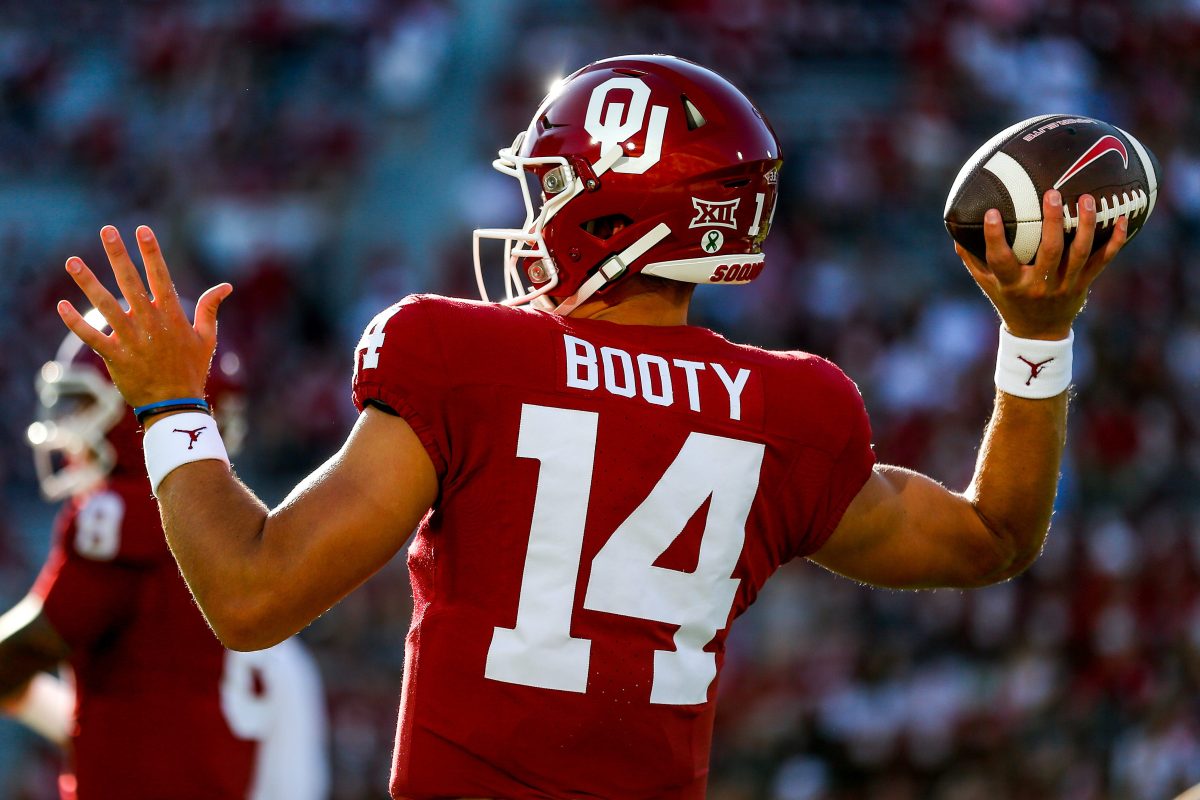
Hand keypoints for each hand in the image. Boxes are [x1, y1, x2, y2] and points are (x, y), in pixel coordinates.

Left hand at [57, 225, 231, 406]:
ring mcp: (131, 338)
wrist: (176, 403)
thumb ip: (210, 308)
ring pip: (105, 305)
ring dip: (87, 283)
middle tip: (107, 231)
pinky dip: (76, 322)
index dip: (151, 252)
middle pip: (130, 282)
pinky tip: (62, 305)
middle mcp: (149, 322)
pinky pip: (92, 336)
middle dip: (118, 255)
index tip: (142, 230)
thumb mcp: (207, 337)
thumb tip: (226, 286)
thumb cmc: (192, 368)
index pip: (160, 276)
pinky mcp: (115, 356)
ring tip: (72, 262)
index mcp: (171, 315)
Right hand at [956, 190, 1127, 339]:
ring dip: (1085, 225)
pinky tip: (1123, 219)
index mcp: (1012, 284)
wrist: (1039, 334)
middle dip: (1051, 222)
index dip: (995, 237)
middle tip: (1052, 193)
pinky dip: (1115, 241)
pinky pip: (1103, 260)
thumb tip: (954, 229)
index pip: (1001, 259)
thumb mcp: (986, 284)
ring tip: (1087, 200)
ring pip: (1079, 253)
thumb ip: (972, 258)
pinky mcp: (1084, 284)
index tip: (993, 213)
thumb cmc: (1008, 301)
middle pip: (1049, 251)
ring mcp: (1065, 285)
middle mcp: (1039, 285)